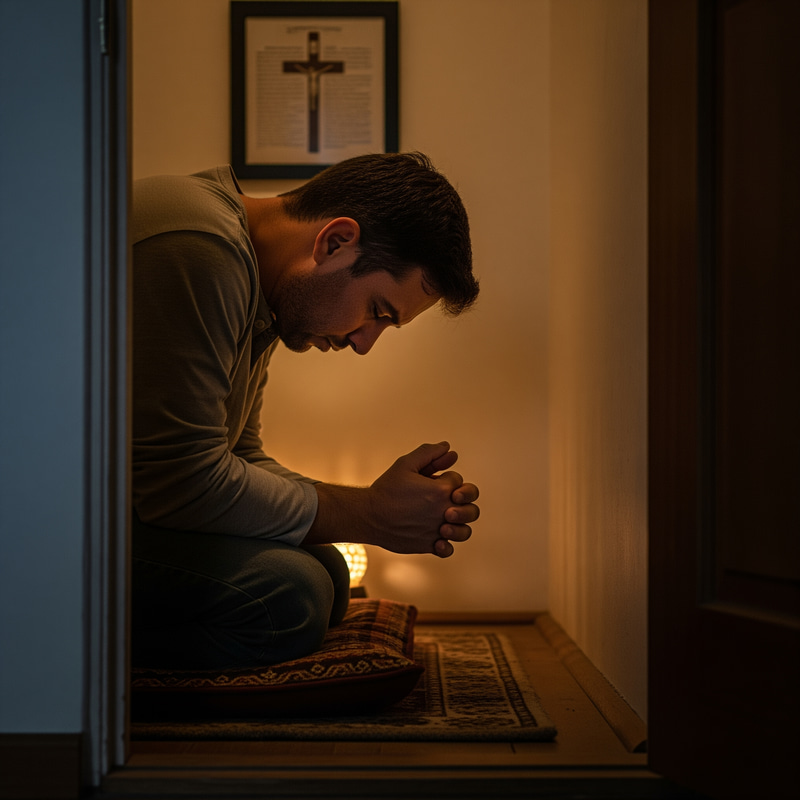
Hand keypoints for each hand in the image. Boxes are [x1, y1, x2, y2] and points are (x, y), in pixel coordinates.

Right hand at [307, 442, 478, 557]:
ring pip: (464, 532)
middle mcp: (444, 512)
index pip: (458, 481)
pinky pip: (447, 550)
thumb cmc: (386, 488)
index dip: (446, 478)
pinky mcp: (427, 546)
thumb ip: (429, 453)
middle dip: (463, 501)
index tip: (429, 480)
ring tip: (445, 520)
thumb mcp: (406, 464)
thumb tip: (449, 448)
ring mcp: (437, 531)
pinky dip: (446, 546)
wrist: (368, 515)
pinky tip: (437, 537)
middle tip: (447, 499)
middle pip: (471, 508)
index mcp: (441, 490)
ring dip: (459, 524)